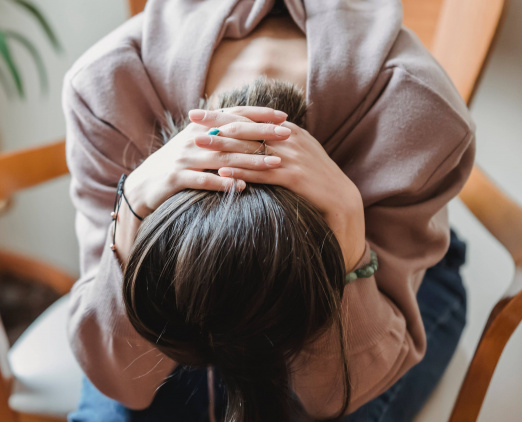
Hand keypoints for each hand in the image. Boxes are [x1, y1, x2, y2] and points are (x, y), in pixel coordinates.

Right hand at [123, 106, 289, 217]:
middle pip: (233, 134)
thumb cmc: (176, 165)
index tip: (284, 117)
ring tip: (274, 164)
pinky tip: (242, 187)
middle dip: (262, 134)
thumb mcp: (195, 144)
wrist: (143, 185)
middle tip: (287, 136)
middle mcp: (193, 139)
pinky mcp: (176, 178)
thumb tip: (249, 124)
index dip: (259, 115)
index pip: (234, 115)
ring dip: (251, 161)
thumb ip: (217, 133)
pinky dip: (224, 183)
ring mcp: (184, 158)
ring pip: (223, 158)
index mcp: (200, 127)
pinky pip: (204, 180)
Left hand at [190, 115, 365, 271]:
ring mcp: (292, 157)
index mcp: (288, 129)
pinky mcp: (294, 177)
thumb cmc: (314, 176)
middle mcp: (289, 139)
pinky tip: (222, 171)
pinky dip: (241, 171)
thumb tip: (249, 133)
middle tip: (191, 121)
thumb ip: (275, 140)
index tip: (198, 111)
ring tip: (199, 144)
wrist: (340, 198)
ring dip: (222, 146)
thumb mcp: (297, 151)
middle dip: (216, 124)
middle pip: (246, 128)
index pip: (248, 117)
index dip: (221, 114)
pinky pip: (262, 173)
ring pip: (251, 149)